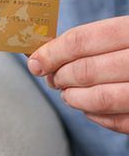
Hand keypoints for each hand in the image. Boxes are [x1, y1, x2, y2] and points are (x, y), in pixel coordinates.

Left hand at [28, 17, 128, 133]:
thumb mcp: (124, 33)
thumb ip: (90, 42)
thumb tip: (41, 55)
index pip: (82, 40)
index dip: (52, 52)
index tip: (35, 61)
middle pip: (87, 70)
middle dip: (59, 76)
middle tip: (51, 77)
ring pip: (102, 98)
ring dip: (74, 98)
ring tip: (66, 93)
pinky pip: (121, 122)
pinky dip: (97, 116)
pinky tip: (89, 108)